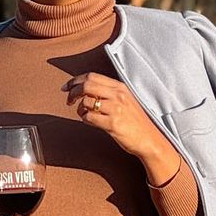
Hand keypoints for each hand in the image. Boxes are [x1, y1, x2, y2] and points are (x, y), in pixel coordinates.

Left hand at [62, 71, 179, 178]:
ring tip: (84, 115)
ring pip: (86, 102)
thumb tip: (85, 90)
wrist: (149, 139)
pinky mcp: (113, 123)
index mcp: (120, 87)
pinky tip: (90, 122)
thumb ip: (108, 93)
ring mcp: (116, 109)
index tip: (66, 87)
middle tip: (69, 101)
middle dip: (73, 92)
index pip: (92, 76)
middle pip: (86, 85)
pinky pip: (89, 118)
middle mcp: (118, 95)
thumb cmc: (135, 121)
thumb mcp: (125, 100)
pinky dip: (85, 119)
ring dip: (80, 109)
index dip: (75, 80)